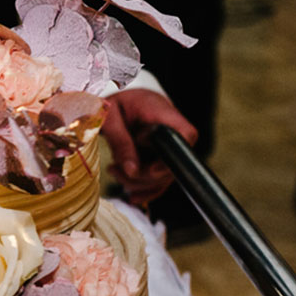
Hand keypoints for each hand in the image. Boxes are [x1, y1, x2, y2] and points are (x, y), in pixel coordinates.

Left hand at [102, 88, 197, 205]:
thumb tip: (131, 171)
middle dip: (143, 176)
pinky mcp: (162, 159)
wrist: (119, 99)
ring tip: (114, 171)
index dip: (171, 157)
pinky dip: (146, 191)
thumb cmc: (115, 102)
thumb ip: (120, 141)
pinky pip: (160, 182)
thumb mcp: (110, 116)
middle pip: (173, 165)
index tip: (148, 168)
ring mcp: (170, 148)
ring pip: (164, 178)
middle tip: (116, 169)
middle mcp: (174, 133)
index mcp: (165, 115)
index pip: (186, 136)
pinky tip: (132, 196)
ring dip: (138, 183)